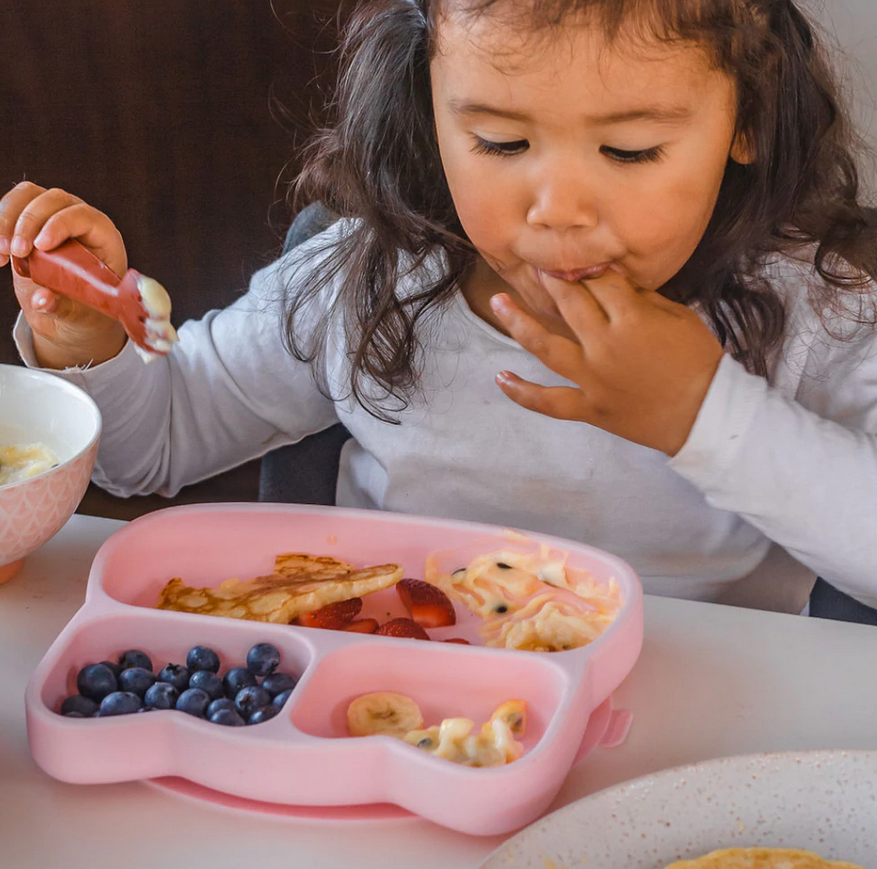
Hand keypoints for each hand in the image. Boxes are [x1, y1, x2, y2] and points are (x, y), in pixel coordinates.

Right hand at [0, 181, 127, 367]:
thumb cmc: (85, 309)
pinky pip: (11, 206)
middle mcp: (80, 220)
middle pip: (53, 199)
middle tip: (15, 252)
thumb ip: (62, 306)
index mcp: (104, 238)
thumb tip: (41, 300)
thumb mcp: (79, 315)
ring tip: (2, 253)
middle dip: (29, 222)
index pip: (84, 216)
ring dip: (7, 219)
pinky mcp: (31, 220)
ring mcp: (54, 215)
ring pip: (27, 195)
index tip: (40, 246)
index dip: (60, 224)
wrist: (71, 310)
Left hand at [489, 268, 723, 455]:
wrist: (703, 415)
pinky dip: (522, 393)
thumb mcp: (679, 316)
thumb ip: (642, 298)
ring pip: (546, 347)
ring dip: (518, 322)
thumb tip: (611, 280)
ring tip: (497, 301)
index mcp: (631, 319)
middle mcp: (604, 346)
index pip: (599, 282)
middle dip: (551, 280)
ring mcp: (591, 379)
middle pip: (568, 304)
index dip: (586, 267)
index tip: (573, 256)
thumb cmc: (698, 361)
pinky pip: (548, 402)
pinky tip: (500, 377)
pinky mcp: (587, 408)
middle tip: (533, 263)